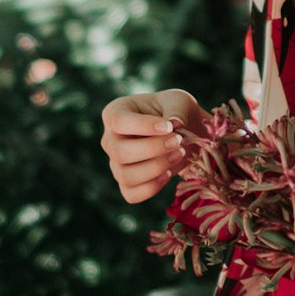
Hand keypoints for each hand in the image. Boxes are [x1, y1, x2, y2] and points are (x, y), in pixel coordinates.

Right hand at [100, 88, 206, 202]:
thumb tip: (174, 123)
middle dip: (153, 149)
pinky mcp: (127, 184)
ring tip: (179, 154)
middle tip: (179, 141)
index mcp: (115, 112)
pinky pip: (132, 194)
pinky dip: (152, 187)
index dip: (143, 126)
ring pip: (126, 175)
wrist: (184, 133)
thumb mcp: (179, 101)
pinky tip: (169, 173)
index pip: (118, 121)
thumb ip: (177, 109)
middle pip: (120, 152)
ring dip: (156, 167)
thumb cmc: (176, 111)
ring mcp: (116, 164)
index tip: (169, 126)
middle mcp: (110, 140)